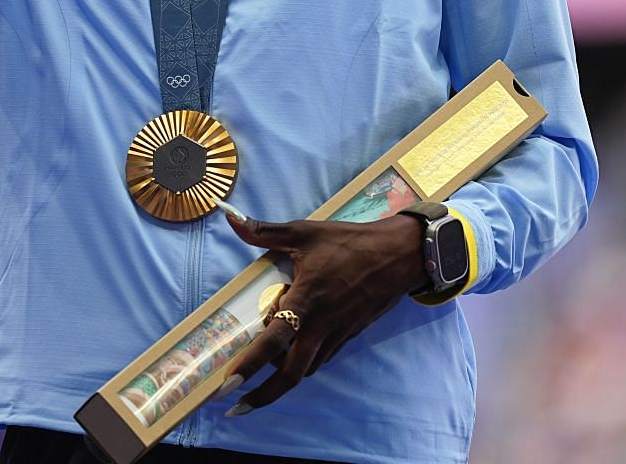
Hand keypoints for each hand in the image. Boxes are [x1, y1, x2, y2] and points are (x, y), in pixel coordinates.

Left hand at [214, 211, 427, 416]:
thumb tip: (231, 218)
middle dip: (263, 396)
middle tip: (237, 407)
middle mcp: (321, 325)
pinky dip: (303, 365)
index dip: (248, 367)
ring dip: (282, 383)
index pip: (272, 342)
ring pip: (307, 369)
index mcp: (306, 301)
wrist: (399, 255)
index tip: (226, 386)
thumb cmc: (350, 242)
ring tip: (257, 389)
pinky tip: (291, 361)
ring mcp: (337, 333)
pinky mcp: (349, 334)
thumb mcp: (305, 232)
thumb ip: (264, 231)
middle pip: (290, 374)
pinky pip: (322, 358)